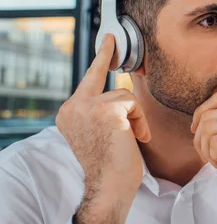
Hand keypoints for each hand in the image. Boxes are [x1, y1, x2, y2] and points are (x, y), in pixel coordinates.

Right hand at [56, 34, 150, 202]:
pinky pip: (133, 104)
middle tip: (111, 37)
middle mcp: (72, 107)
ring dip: (135, 116)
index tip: (107, 39)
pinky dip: (140, 120)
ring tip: (131, 137)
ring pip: (124, 95)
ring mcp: (87, 107)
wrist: (110, 186)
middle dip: (106, 57)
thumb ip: (103, 110)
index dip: (100, 58)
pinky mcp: (105, 110)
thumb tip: (123, 90)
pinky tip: (136, 138)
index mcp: (69, 113)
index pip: (87, 80)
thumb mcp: (101, 131)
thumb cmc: (112, 163)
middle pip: (103, 78)